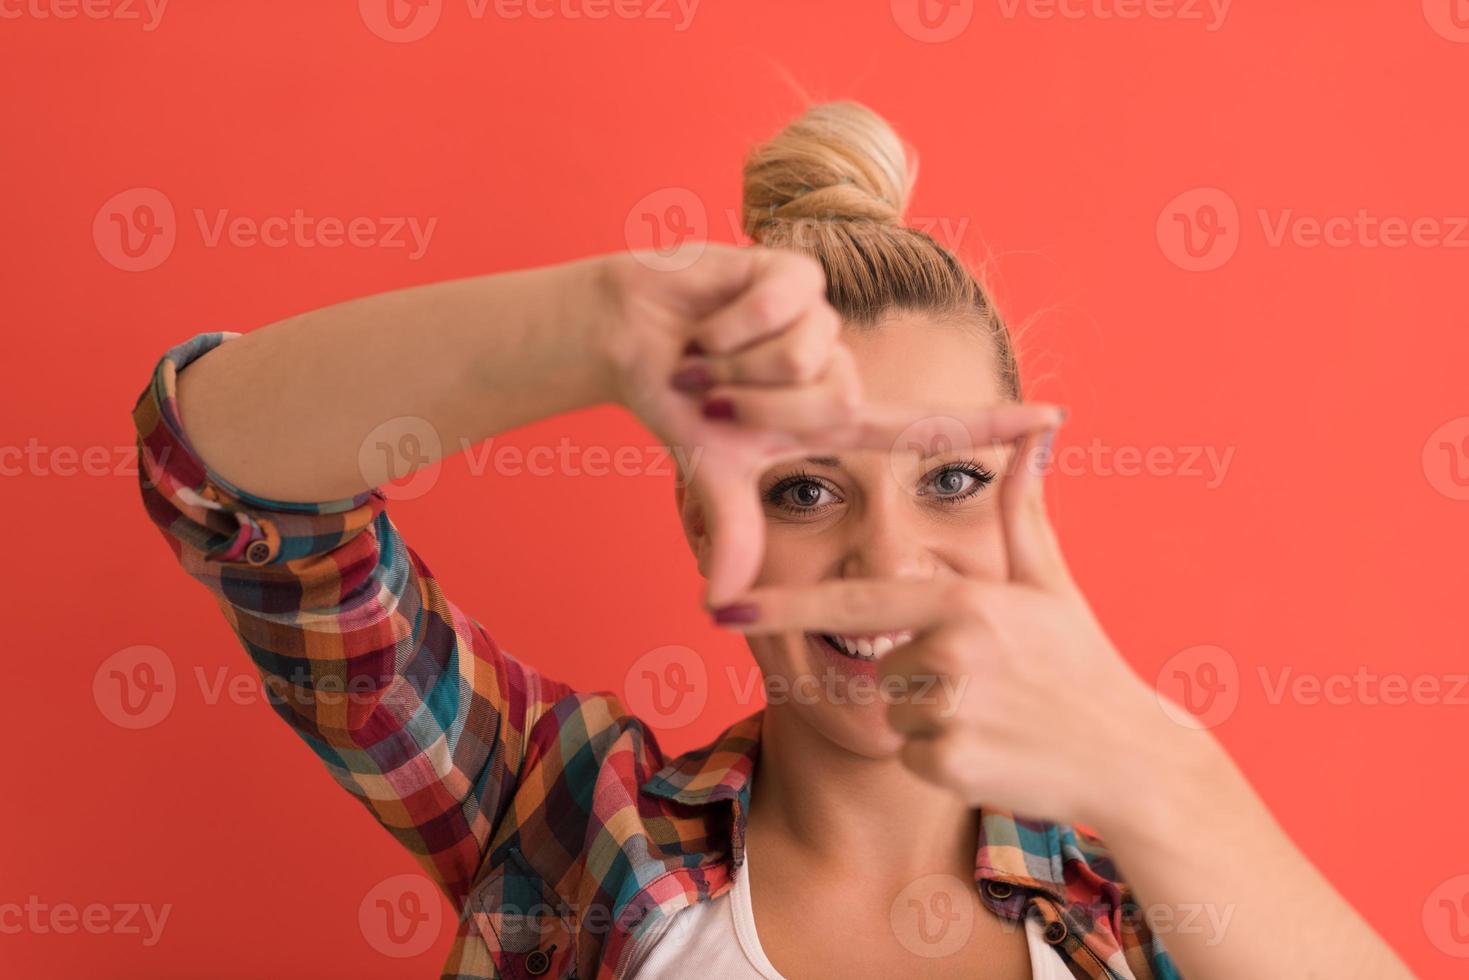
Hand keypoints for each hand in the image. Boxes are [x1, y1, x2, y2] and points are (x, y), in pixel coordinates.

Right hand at [597, 245, 1054, 605]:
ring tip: (709, 352)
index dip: (989, 423)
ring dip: (736, 363)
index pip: (922, 424)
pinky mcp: (798, 268)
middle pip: (831, 399)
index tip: (1057, 419)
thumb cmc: (680, 401)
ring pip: (804, 352)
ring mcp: (823, 315)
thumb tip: (718, 606)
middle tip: (712, 391)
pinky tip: (709, 318)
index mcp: (833, 415)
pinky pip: (777, 307)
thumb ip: (735, 530)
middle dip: (755, 404)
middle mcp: (839, 365)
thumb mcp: (713, 472)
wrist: (631, 334)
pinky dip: (727, 323)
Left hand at [708, 420, 1172, 829]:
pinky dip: (943, 758)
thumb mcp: (1049, 583)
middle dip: (920, 675)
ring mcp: (946, 711)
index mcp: (962, 602)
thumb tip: (1035, 433)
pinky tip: (995, 751)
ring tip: (996, 715)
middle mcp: (947, 652)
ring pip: (893, 713)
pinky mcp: (946, 766)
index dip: (784, 606)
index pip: (852, 602)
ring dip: (930, 719)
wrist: (1130, 756)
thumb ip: (1022, 509)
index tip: (722, 604)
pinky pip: (911, 756)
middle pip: (881, 665)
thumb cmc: (1084, 663)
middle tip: (990, 685)